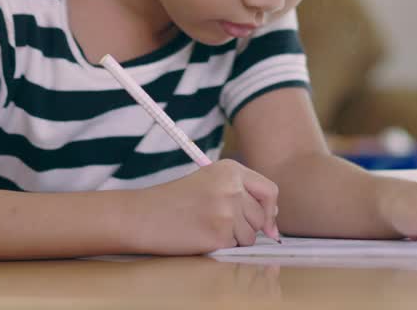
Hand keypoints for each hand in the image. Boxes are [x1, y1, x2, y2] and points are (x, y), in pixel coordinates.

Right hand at [133, 159, 279, 254]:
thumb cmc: (174, 202)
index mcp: (231, 169)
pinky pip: (234, 247)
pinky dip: (220, 246)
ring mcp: (227, 210)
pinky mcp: (219, 234)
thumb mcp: (210, 184)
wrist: (143, 215)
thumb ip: (243, 195)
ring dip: (233, 238)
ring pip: (250, 236)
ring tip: (206, 226)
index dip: (269, 210)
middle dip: (246, 226)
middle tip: (216, 222)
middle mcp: (232, 187)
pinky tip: (200, 236)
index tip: (266, 222)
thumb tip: (273, 224)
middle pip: (261, 217)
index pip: (270, 190)